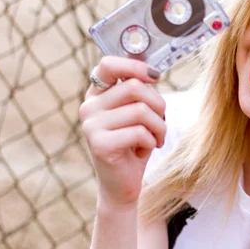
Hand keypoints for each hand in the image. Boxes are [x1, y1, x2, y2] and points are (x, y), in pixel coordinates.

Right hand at [79, 56, 166, 208]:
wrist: (122, 184)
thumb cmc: (134, 144)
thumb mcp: (137, 113)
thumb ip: (139, 92)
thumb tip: (153, 73)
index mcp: (97, 95)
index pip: (108, 65)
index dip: (135, 65)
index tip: (155, 77)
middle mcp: (89, 107)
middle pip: (135, 87)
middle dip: (159, 105)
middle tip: (160, 122)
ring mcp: (91, 126)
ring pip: (142, 110)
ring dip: (159, 126)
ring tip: (155, 138)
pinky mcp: (100, 145)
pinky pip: (140, 132)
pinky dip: (152, 142)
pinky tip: (145, 150)